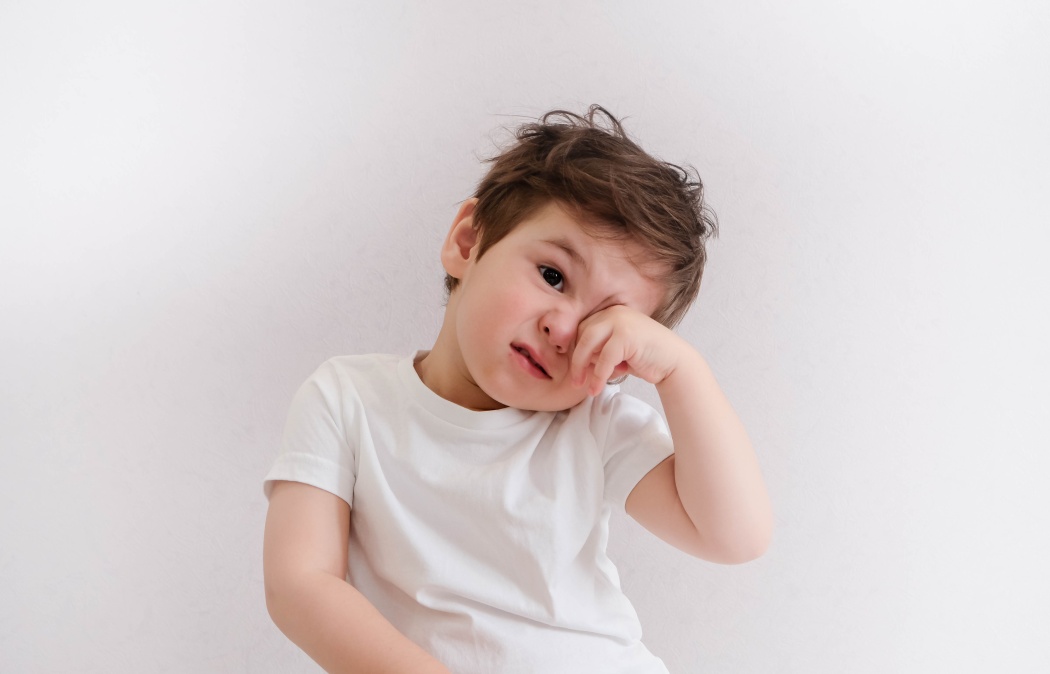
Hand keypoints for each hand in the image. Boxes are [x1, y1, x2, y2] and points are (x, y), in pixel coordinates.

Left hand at [569, 305, 691, 396]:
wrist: (675, 363)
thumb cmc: (645, 358)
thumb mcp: (617, 351)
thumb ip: (599, 350)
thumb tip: (575, 362)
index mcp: (611, 313)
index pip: (583, 329)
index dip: (577, 350)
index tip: (576, 369)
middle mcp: (615, 312)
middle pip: (582, 334)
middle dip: (577, 359)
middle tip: (575, 381)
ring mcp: (621, 321)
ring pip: (589, 344)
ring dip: (582, 367)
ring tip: (582, 386)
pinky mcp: (627, 335)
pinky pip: (604, 358)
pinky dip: (597, 375)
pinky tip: (595, 389)